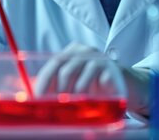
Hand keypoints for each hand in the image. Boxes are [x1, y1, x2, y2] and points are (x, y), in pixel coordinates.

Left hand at [34, 43, 150, 114]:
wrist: (123, 83)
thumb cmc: (94, 85)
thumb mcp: (74, 83)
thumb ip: (56, 86)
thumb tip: (35, 99)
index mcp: (71, 52)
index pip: (52, 64)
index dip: (44, 83)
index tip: (39, 99)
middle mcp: (84, 51)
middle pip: (64, 68)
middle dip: (58, 91)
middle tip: (57, 107)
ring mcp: (98, 58)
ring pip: (79, 79)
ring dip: (75, 97)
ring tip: (77, 107)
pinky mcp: (111, 69)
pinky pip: (95, 83)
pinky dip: (92, 96)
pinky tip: (94, 102)